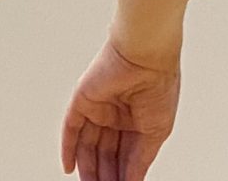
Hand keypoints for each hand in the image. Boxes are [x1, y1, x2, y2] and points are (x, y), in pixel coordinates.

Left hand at [62, 38, 182, 180]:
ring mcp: (98, 107)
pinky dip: (68, 148)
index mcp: (136, 121)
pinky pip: (71, 128)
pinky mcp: (82, 100)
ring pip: (87, 145)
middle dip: (104, 175)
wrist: (147, 58)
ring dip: (87, 168)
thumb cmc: (159, 86)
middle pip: (105, 153)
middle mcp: (115, 115)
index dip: (122, 175)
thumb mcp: (155, 133)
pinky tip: (68, 167)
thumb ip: (140, 160)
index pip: (124, 155)